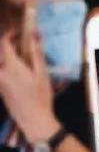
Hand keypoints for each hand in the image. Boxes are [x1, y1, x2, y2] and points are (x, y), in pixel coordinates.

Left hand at [0, 29, 59, 143]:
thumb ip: (36, 53)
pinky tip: (20, 73)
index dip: (10, 34)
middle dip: (8, 46)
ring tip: (21, 58)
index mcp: (11, 67)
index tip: (20, 31)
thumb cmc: (41, 96)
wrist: (33, 120)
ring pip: (0, 65)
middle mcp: (1, 73)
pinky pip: (1, 74)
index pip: (4, 44)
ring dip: (8, 58)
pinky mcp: (1, 90)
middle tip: (22, 44)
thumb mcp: (42, 73)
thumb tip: (34, 34)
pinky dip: (7, 68)